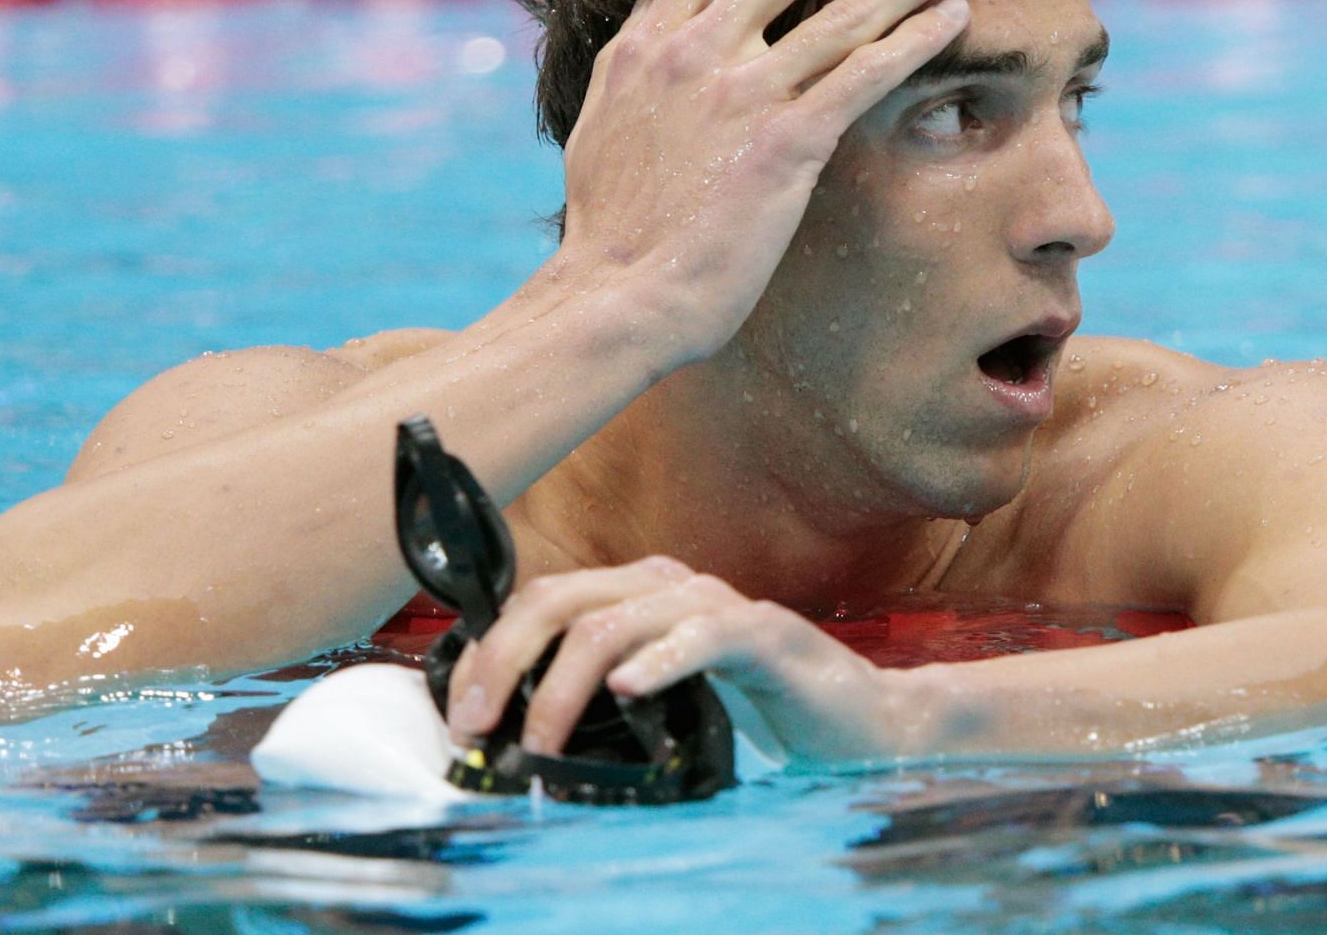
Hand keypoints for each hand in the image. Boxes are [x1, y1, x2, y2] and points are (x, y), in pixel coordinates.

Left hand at [442, 556, 916, 763]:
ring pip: (615, 625)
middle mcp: (671, 587)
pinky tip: (629, 691)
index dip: (492, 651)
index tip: (463, 714)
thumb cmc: (762, 714)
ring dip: (563, 685)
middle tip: (478, 726)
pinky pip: (703, 636)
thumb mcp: (665, 706)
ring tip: (540, 739)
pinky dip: (659, 662)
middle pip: (564, 601)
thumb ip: (609, 700)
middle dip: (506, 661)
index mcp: (640, 596)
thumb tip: (522, 734)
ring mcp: (718, 605)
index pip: (544, 602)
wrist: (863, 724)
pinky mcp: (765, 635)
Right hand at [553, 0, 976, 363]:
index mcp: (650, 43)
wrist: (612, 293)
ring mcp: (741, 93)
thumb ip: (631, 60)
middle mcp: (696, 51)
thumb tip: (645, 17)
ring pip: (842, 11)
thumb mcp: (600, 120)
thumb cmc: (609, 227)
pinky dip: (914, 38)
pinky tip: (954, 14)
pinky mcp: (783, 143)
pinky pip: (863, 75)